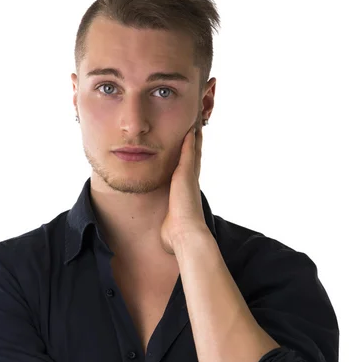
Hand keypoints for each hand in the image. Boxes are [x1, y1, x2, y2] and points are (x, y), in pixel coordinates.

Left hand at [160, 125, 207, 254]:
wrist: (186, 236)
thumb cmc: (176, 236)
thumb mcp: (169, 228)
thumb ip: (167, 227)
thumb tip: (165, 238)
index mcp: (186, 194)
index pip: (188, 173)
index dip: (190, 161)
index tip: (190, 151)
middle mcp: (190, 184)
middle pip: (194, 159)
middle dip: (195, 145)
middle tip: (197, 129)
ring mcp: (189, 178)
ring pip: (193, 153)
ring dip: (195, 139)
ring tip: (196, 124)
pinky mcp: (186, 174)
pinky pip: (188, 153)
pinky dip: (190, 141)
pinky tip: (190, 129)